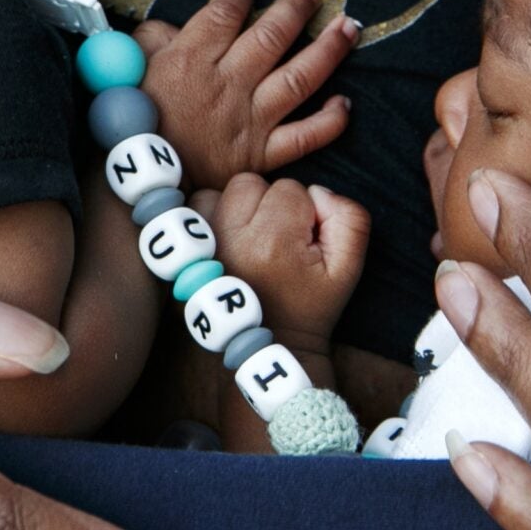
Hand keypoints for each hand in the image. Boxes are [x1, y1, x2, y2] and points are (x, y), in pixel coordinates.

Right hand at [134, 0, 357, 189]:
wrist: (140, 184)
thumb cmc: (132, 125)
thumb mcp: (129, 72)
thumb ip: (152, 42)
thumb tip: (172, 28)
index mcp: (190, 59)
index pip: (224, 14)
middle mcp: (227, 84)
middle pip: (272, 35)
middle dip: (297, 8)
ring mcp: (250, 119)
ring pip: (300, 77)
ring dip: (329, 50)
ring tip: (348, 27)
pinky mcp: (262, 154)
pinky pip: (306, 136)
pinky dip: (330, 120)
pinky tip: (344, 103)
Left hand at [191, 173, 368, 347]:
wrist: (271, 345)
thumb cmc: (312, 304)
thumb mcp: (348, 267)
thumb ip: (348, 218)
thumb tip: (317, 191)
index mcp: (274, 243)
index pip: (290, 189)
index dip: (303, 210)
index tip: (302, 241)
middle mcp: (231, 240)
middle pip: (251, 184)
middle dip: (268, 203)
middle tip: (277, 239)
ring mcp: (202, 247)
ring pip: (220, 192)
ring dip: (236, 208)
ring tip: (251, 239)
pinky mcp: (182, 254)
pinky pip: (195, 210)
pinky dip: (210, 217)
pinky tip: (227, 240)